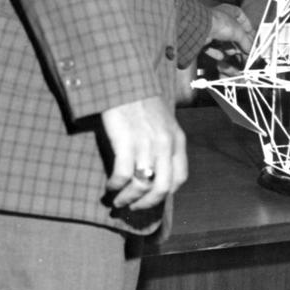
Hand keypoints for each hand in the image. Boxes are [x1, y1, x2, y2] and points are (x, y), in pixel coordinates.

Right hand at [102, 95, 187, 209]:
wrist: (126, 82)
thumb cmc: (141, 103)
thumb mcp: (163, 123)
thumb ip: (164, 144)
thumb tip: (155, 172)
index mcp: (177, 140)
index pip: (179, 177)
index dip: (165, 194)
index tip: (152, 198)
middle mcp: (166, 144)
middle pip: (163, 188)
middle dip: (147, 203)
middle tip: (133, 208)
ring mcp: (147, 143)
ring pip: (143, 185)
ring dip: (129, 198)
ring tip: (118, 201)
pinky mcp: (126, 141)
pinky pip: (123, 175)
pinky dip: (116, 185)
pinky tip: (110, 185)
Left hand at [205, 4, 253, 74]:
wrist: (201, 28)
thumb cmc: (219, 22)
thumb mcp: (240, 32)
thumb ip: (247, 42)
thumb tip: (250, 49)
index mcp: (230, 11)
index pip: (243, 19)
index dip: (248, 29)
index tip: (252, 38)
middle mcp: (220, 18)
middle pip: (233, 32)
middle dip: (239, 43)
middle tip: (245, 51)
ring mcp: (212, 27)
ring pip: (223, 40)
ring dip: (229, 48)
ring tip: (234, 54)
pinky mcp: (204, 37)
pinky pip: (212, 46)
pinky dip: (217, 52)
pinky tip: (222, 57)